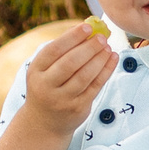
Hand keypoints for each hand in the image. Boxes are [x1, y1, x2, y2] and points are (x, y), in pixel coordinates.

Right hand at [17, 22, 113, 137]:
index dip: (72, 37)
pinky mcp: (78, 108)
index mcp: (36, 71)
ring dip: (99, 59)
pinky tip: (112, 59)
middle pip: (70, 63)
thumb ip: (62, 50)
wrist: (44, 122)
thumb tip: (88, 27)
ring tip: (108, 47)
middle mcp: (46, 86)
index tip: (88, 27)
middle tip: (102, 38)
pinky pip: (95, 87)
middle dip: (89, 48)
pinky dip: (106, 71)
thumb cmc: (48, 86)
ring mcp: (62, 99)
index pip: (54, 50)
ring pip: (84, 76)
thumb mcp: (45, 69)